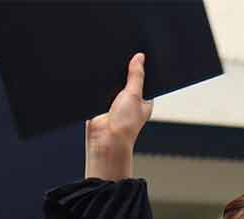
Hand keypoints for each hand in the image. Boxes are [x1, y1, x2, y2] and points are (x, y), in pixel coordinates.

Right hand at [85, 53, 153, 177]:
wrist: (105, 140)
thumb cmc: (125, 125)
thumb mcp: (134, 94)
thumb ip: (136, 75)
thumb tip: (140, 57)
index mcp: (144, 100)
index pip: (144, 78)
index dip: (142, 67)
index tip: (139, 53)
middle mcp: (130, 101)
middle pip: (127, 79)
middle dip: (124, 71)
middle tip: (123, 57)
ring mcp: (115, 102)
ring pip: (112, 82)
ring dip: (110, 78)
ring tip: (109, 67)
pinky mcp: (100, 103)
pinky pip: (100, 88)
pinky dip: (99, 83)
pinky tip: (98, 75)